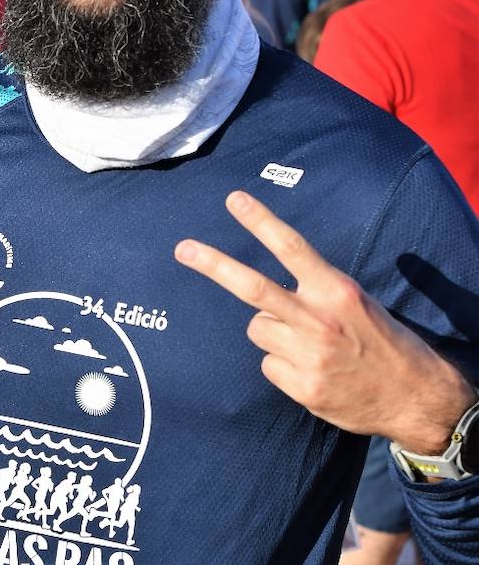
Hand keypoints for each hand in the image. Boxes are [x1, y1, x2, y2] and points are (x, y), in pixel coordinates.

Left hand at [175, 190, 475, 454]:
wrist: (416, 398)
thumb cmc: (382, 342)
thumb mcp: (357, 303)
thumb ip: (314, 290)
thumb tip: (267, 287)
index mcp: (336, 290)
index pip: (291, 247)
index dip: (260, 221)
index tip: (233, 200)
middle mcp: (318, 319)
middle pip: (253, 287)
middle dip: (214, 265)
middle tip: (183, 249)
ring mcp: (308, 354)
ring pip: (257, 329)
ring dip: (271, 333)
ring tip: (307, 344)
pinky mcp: (301, 386)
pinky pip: (269, 365)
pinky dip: (282, 366)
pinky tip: (312, 372)